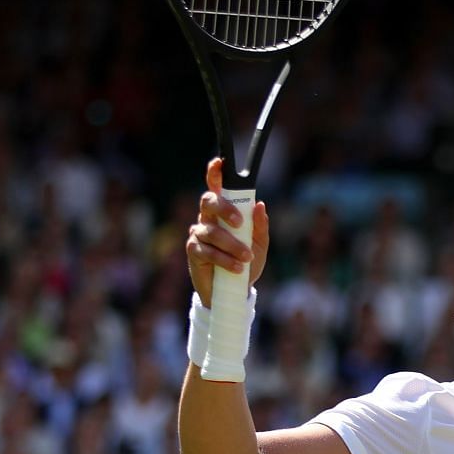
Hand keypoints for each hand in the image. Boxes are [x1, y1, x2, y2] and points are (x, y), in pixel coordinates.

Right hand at [186, 157, 270, 306]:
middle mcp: (208, 218)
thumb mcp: (260, 245)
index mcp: (224, 212)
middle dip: (223, 208)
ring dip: (231, 245)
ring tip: (246, 258)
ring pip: (211, 231)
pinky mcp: (194, 252)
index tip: (218, 163)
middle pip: (208, 201)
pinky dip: (224, 259)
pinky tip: (237, 267)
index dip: (215, 174)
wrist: (234, 291)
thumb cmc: (246, 262)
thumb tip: (259, 205)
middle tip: (238, 221)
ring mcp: (198, 234)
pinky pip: (207, 250)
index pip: (217, 188)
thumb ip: (260, 226)